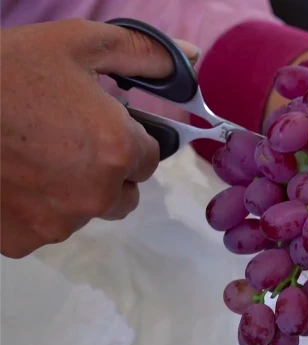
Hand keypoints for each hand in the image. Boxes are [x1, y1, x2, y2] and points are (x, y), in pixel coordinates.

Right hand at [0, 19, 198, 258]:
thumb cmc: (5, 72)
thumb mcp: (76, 44)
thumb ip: (144, 55)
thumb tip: (193, 62)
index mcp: (118, 151)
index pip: (151, 158)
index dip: (129, 137)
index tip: (100, 123)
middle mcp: (96, 196)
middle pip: (125, 193)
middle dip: (109, 171)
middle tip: (68, 141)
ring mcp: (57, 224)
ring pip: (85, 212)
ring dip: (72, 192)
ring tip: (32, 157)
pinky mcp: (21, 242)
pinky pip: (44, 228)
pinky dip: (34, 209)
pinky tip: (11, 178)